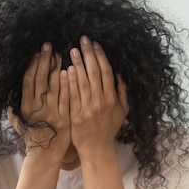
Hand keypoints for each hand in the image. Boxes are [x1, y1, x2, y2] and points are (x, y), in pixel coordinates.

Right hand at [8, 42, 70, 160]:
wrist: (45, 155)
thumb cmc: (31, 137)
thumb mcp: (18, 122)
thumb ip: (13, 106)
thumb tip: (9, 90)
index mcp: (25, 108)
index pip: (28, 81)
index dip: (33, 65)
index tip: (37, 52)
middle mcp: (37, 109)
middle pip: (41, 80)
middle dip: (44, 60)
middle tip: (49, 45)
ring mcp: (52, 113)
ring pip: (54, 86)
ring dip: (57, 68)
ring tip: (60, 54)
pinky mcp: (64, 118)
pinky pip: (67, 98)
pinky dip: (67, 84)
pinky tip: (69, 71)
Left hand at [68, 36, 128, 156]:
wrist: (97, 148)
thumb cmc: (108, 129)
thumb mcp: (122, 111)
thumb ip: (122, 92)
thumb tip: (120, 74)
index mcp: (112, 99)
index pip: (107, 72)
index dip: (100, 56)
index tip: (95, 43)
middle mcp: (101, 102)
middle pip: (95, 73)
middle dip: (89, 54)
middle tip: (82, 40)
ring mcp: (88, 108)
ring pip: (83, 82)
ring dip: (78, 64)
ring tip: (72, 50)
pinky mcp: (76, 115)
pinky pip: (73, 96)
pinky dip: (70, 82)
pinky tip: (66, 70)